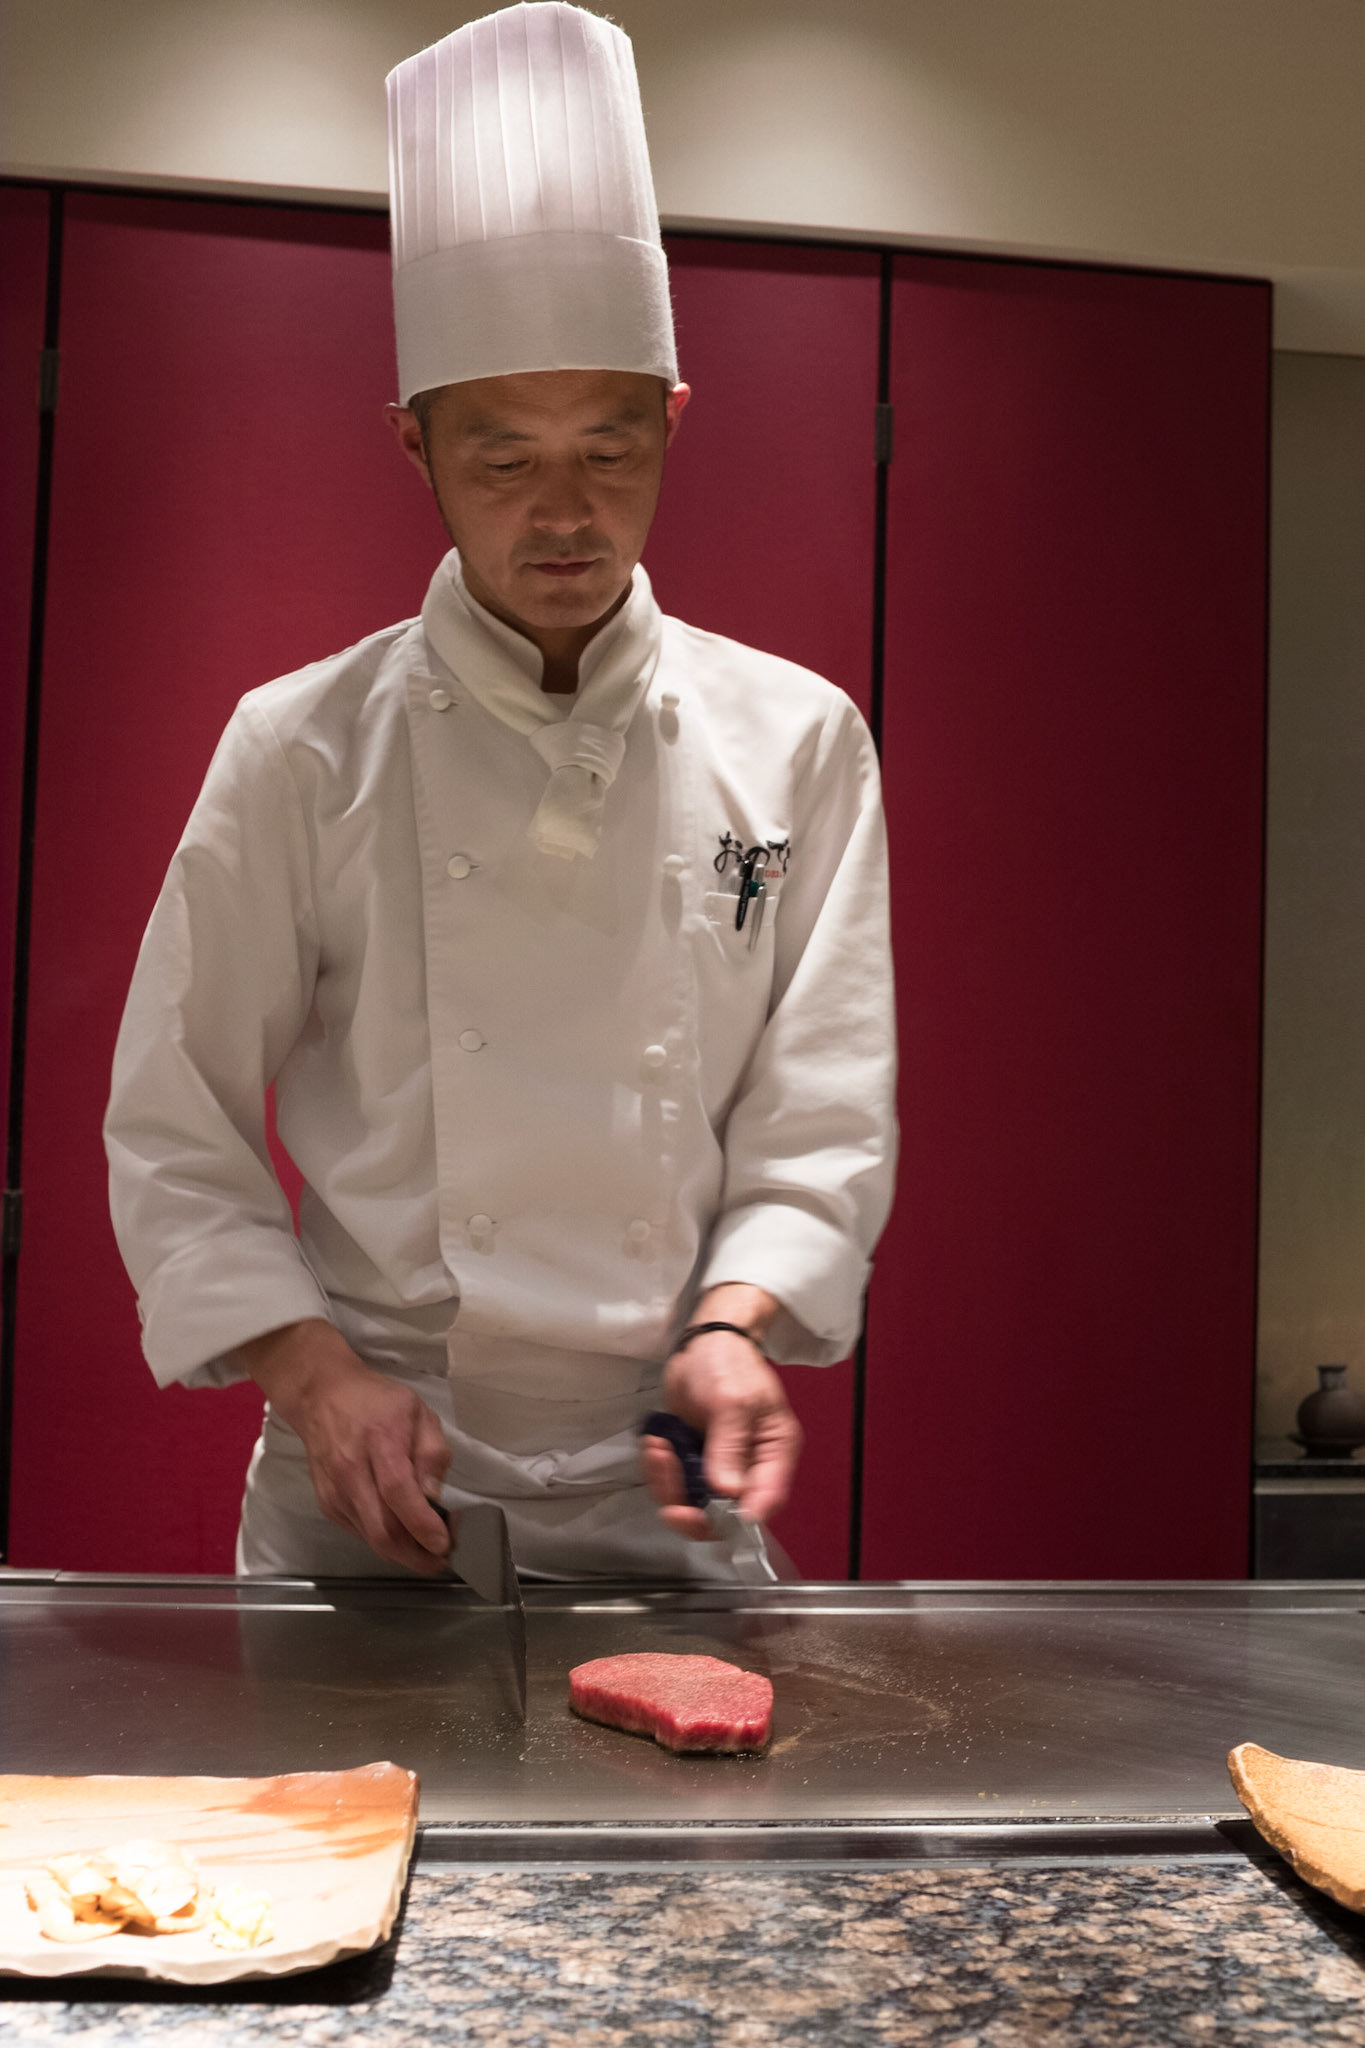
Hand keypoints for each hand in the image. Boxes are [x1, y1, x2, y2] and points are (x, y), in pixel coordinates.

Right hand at [239, 1319, 451, 1574]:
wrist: (321, 1396)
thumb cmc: (376, 1402)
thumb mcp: (418, 1412)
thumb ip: (432, 1453)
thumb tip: (435, 1496)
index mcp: (380, 1441)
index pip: (399, 1493)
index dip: (423, 1525)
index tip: (444, 1543)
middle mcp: (351, 1471)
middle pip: (382, 1528)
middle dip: (416, 1555)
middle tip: (440, 1561)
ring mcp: (335, 1491)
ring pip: (370, 1538)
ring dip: (402, 1553)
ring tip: (427, 1553)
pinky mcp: (327, 1504)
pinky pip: (359, 1533)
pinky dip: (383, 1541)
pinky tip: (401, 1537)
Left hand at [640, 1286, 801, 1540]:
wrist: (703, 1343)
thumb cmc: (728, 1364)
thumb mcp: (732, 1403)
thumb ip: (730, 1448)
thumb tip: (727, 1492)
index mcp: (774, 1454)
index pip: (764, 1503)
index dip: (736, 1519)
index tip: (701, 1514)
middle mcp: (750, 1468)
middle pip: (724, 1514)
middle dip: (691, 1508)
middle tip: (667, 1489)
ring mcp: (720, 1466)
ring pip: (693, 1502)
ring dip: (668, 1483)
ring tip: (658, 1448)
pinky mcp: (695, 1460)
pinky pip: (674, 1483)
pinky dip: (660, 1471)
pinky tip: (656, 1444)